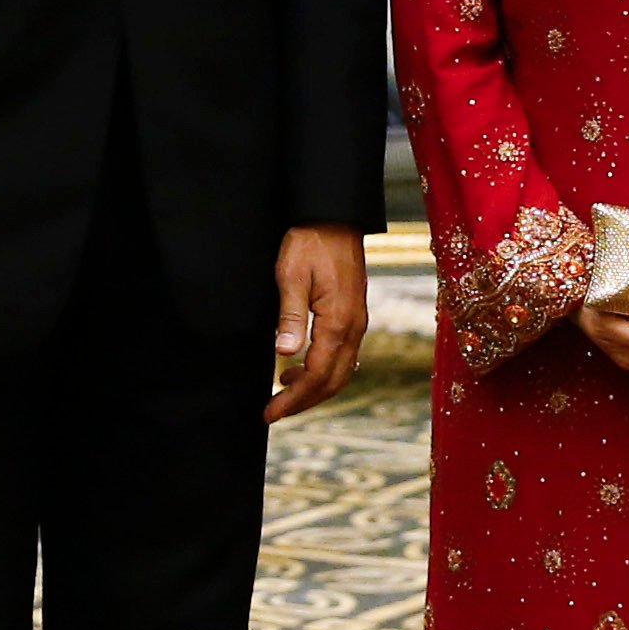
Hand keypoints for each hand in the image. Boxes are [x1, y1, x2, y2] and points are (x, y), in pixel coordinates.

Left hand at [266, 225, 366, 422]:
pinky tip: (300, 366)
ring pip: (341, 371)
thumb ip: (290, 316)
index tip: (270, 412)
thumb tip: (285, 354)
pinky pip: (344, 355)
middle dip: (304, 401)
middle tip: (274, 412)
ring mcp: (358, 322)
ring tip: (282, 391)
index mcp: (338, 322)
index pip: (317, 375)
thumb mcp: (291, 275)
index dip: (294, 399)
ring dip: (314, 388)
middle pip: (333, 381)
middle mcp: (354, 327)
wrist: (334, 217)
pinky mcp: (354, 315)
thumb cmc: (309, 242)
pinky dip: (324, 370)